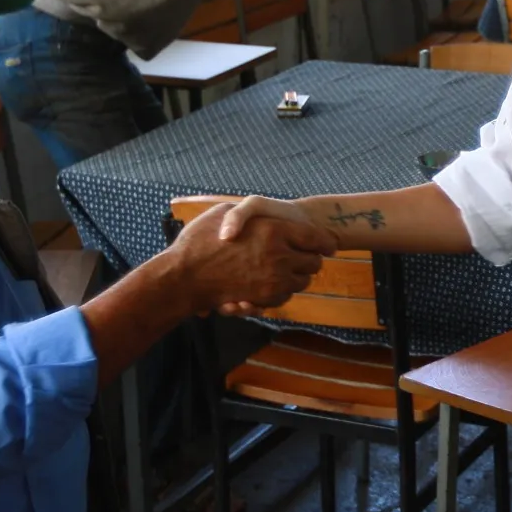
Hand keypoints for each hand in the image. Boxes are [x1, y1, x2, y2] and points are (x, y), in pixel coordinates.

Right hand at [165, 200, 335, 313]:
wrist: (183, 276)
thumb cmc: (199, 241)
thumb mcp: (225, 212)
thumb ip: (248, 212)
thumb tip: (258, 214)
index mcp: (274, 229)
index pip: (316, 238)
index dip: (325, 242)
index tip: (327, 245)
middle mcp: (280, 255)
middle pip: (314, 262)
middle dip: (310, 260)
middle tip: (303, 257)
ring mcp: (274, 280)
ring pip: (303, 282)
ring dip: (297, 276)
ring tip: (285, 270)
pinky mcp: (265, 299)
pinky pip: (287, 296)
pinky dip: (283, 291)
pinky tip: (271, 283)